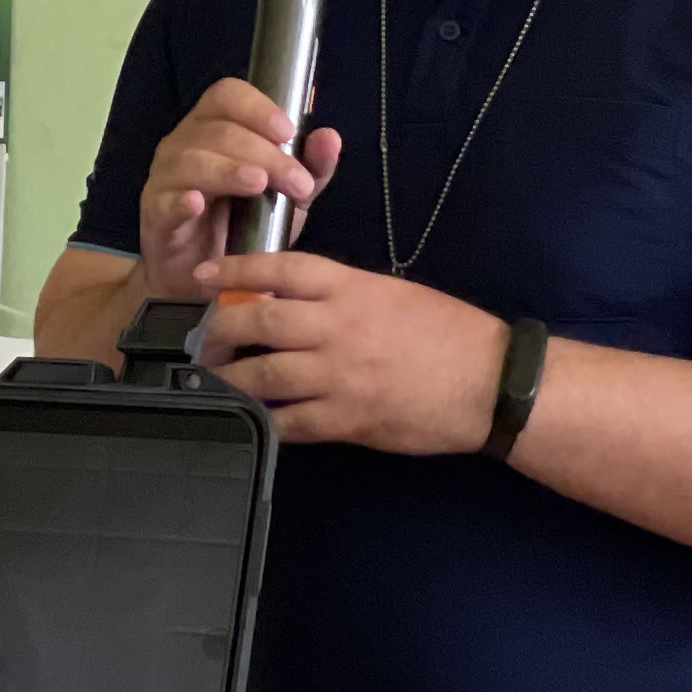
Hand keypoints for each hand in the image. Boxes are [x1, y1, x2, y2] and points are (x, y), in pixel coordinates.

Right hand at [140, 79, 341, 298]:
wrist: (205, 280)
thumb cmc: (243, 228)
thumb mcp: (287, 198)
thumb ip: (310, 168)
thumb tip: (330, 137)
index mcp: (213, 128)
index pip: (227, 95)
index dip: (257, 108)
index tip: (288, 132)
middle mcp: (184, 144)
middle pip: (218, 131)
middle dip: (263, 152)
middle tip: (296, 182)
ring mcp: (165, 178)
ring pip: (192, 160)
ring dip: (230, 170)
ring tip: (259, 185)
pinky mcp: (155, 214)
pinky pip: (165, 200)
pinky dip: (181, 199)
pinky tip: (198, 204)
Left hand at [200, 251, 509, 453]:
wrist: (489, 381)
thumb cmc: (448, 333)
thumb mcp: (391, 294)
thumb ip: (340, 296)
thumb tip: (290, 302)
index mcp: (350, 289)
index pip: (278, 269)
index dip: (234, 270)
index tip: (205, 276)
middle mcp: (337, 327)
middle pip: (256, 321)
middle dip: (218, 330)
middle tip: (202, 338)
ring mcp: (339, 376)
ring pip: (262, 376)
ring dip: (229, 379)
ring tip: (214, 380)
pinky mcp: (347, 419)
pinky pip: (289, 423)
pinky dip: (265, 421)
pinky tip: (253, 419)